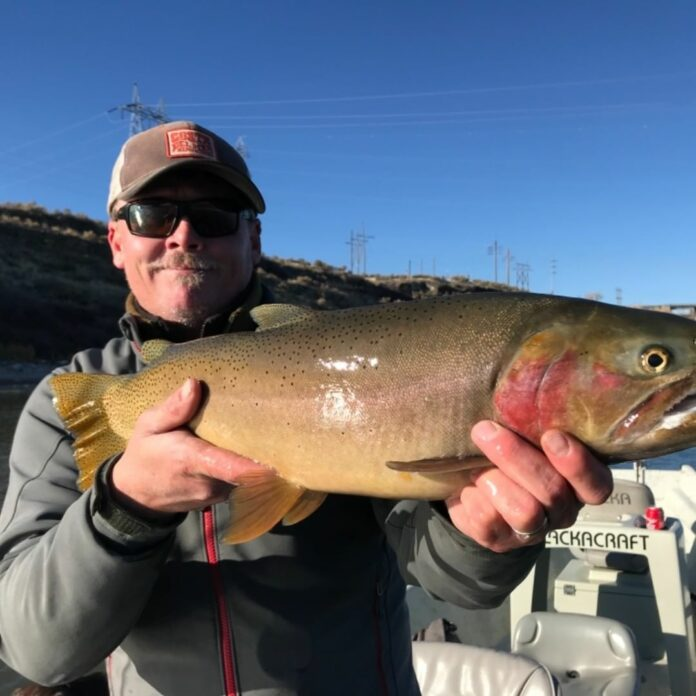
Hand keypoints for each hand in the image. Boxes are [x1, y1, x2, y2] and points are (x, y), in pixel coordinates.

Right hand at [110, 378, 269, 519]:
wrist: (136, 494)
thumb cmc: (145, 454)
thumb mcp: (149, 425)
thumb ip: (173, 408)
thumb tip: (194, 384)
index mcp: (191, 460)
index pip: (231, 466)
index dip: (258, 463)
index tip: (282, 450)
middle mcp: (209, 482)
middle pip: (247, 467)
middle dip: (263, 448)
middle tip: (281, 423)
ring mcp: (216, 494)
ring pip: (246, 474)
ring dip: (254, 456)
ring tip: (265, 431)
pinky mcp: (221, 498)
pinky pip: (241, 480)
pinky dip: (246, 465)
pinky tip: (247, 447)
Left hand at [445, 421, 612, 552]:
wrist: (471, 484)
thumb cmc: (507, 451)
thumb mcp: (523, 434)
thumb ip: (530, 423)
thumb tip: (518, 392)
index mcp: (579, 483)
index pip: (597, 484)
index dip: (577, 464)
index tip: (551, 436)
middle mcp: (562, 510)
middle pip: (552, 492)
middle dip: (516, 458)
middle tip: (485, 430)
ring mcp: (533, 531)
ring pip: (524, 512)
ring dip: (494, 481)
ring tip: (474, 464)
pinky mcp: (501, 541)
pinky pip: (488, 522)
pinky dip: (472, 498)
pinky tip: (466, 486)